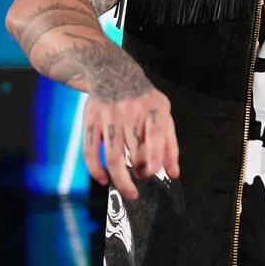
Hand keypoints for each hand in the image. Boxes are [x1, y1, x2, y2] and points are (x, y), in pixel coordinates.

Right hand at [82, 67, 179, 200]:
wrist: (112, 74)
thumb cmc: (143, 100)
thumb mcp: (163, 113)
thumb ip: (170, 143)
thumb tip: (173, 173)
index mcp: (153, 110)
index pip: (156, 132)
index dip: (155, 153)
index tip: (153, 171)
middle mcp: (130, 113)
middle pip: (135, 150)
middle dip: (140, 170)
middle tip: (144, 178)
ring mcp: (108, 118)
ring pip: (113, 156)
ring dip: (120, 178)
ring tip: (129, 191)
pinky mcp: (90, 122)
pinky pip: (90, 152)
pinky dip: (96, 170)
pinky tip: (104, 180)